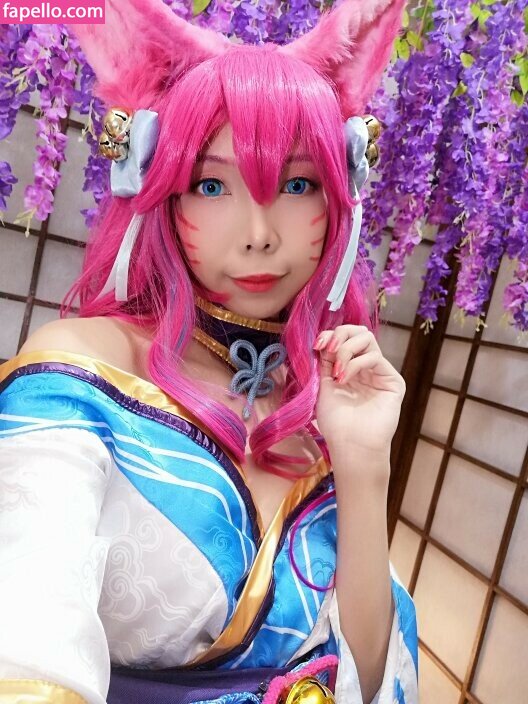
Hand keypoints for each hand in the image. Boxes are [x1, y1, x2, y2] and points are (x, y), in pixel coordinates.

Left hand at [313, 325, 405, 459]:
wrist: (350, 445)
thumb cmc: (336, 422)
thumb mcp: (323, 385)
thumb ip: (325, 361)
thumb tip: (323, 339)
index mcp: (349, 367)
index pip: (345, 338)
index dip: (331, 334)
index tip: (317, 344)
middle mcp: (366, 368)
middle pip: (360, 332)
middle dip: (341, 334)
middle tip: (328, 348)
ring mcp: (380, 373)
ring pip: (368, 339)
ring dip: (346, 349)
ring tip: (336, 371)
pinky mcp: (392, 381)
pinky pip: (374, 357)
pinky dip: (355, 363)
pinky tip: (344, 378)